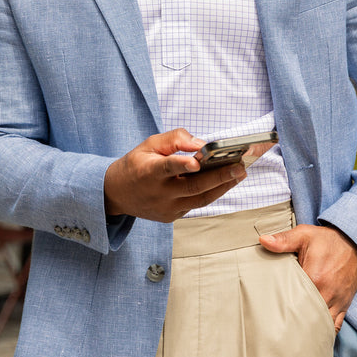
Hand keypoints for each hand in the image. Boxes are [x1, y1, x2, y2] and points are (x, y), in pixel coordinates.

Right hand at [104, 129, 246, 222]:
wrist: (116, 194)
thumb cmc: (136, 164)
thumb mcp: (149, 144)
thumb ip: (174, 139)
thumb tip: (201, 144)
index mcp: (148, 172)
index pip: (167, 168)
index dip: (181, 165)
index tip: (197, 163)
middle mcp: (158, 194)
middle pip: (192, 187)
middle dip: (219, 177)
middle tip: (239, 167)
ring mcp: (166, 208)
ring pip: (199, 199)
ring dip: (222, 187)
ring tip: (240, 174)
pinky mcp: (171, 216)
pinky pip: (195, 204)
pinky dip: (211, 193)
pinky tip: (226, 182)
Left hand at [259, 224, 356, 332]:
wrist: (353, 242)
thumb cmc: (326, 240)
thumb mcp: (304, 235)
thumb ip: (283, 240)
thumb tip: (263, 240)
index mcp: (315, 277)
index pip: (294, 298)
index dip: (280, 305)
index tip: (268, 309)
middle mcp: (327, 293)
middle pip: (306, 315)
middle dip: (292, 321)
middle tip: (276, 327)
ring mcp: (337, 301)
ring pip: (321, 324)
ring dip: (308, 328)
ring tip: (291, 334)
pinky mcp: (344, 305)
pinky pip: (335, 326)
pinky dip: (324, 332)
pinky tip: (312, 335)